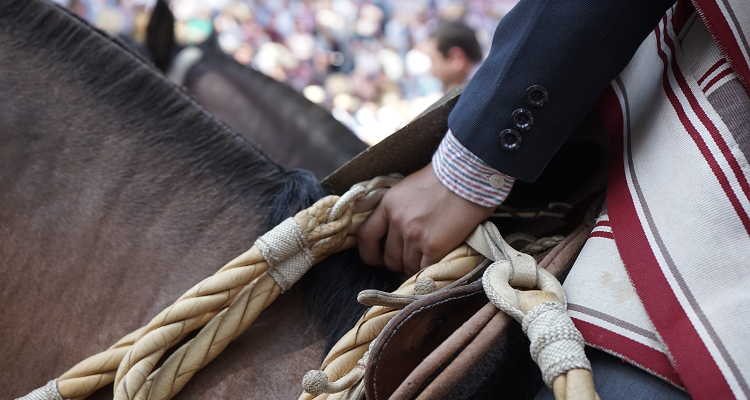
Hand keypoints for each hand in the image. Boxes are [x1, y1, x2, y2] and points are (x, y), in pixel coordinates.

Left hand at [358, 163, 494, 275]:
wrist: (469, 175)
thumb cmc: (445, 178)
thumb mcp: (410, 188)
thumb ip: (399, 209)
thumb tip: (397, 233)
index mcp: (388, 204)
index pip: (366, 237)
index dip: (370, 253)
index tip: (379, 259)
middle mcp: (397, 221)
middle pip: (389, 258)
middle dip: (399, 263)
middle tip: (413, 259)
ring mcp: (415, 235)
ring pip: (407, 267)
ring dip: (417, 267)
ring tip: (429, 258)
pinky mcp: (434, 246)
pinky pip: (424, 271)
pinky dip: (429, 271)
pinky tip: (437, 263)